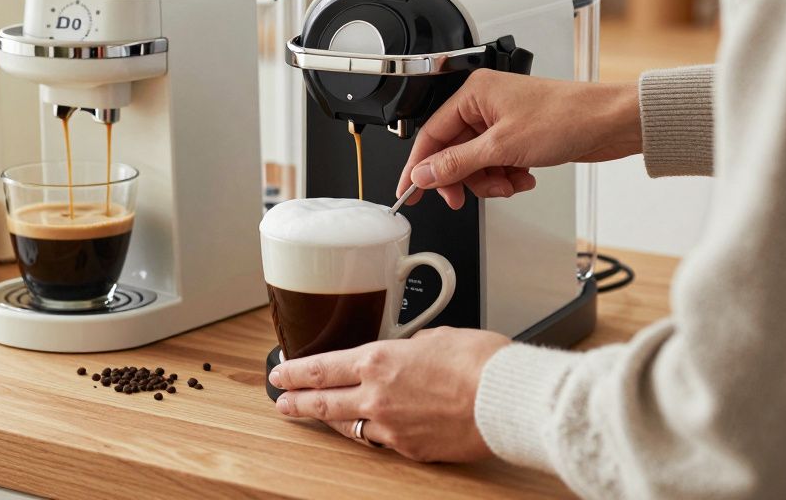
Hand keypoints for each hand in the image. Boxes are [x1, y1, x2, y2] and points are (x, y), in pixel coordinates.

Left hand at [269, 327, 510, 461]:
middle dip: (296, 401)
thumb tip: (409, 352)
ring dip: (329, 420)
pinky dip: (371, 434)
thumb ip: (411, 346)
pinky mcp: (411, 450)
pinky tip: (368, 430)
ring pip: (348, 426)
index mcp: (378, 360)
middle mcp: (377, 396)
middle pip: (323, 402)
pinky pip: (381, 442)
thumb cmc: (479, 361)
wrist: (505, 399)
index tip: (280, 373)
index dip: (294, 372)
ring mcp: (392, 427)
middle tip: (281, 401)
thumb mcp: (436, 336)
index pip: (321, 368)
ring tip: (316, 416)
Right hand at [397, 69, 640, 208]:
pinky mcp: (518, 136)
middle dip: (464, 178)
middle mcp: (484, 105)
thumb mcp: (502, 146)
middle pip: (453, 152)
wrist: (611, 122)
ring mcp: (502, 122)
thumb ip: (457, 163)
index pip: (431, 134)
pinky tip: (524, 177)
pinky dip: (507, 176)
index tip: (409, 192)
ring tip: (510, 183)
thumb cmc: (567, 116)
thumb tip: (424, 174)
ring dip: (490, 180)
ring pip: (475, 162)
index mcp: (473, 94)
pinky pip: (496, 164)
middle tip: (465, 197)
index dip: (419, 167)